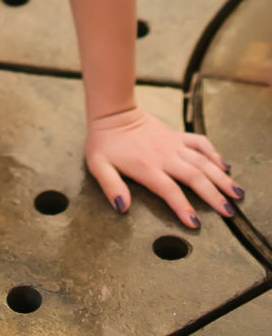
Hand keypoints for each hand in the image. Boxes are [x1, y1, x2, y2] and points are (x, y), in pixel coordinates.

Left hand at [85, 106, 243, 229]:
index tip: (196, 224)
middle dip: (214, 195)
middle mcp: (164, 156)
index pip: (169, 190)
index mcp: (147, 167)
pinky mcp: (177, 136)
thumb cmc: (104, 142)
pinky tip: (225, 166)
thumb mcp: (98, 166)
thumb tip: (123, 207)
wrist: (112, 112)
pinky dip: (214, 153)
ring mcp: (173, 145)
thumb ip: (111, 186)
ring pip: (203, 161)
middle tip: (230, 213)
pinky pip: (199, 143)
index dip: (183, 207)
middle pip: (195, 176)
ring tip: (237, 193)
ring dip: (221, 177)